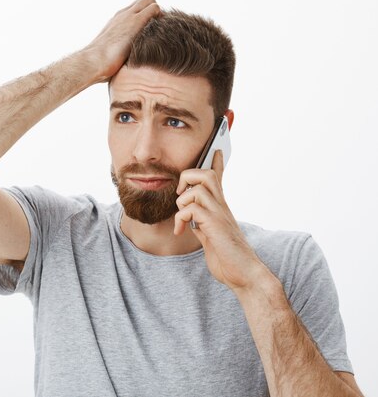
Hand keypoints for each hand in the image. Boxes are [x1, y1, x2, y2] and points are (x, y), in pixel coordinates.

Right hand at [81, 0, 160, 82]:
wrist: (93, 62)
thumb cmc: (100, 66)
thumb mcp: (111, 54)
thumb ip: (121, 52)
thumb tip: (125, 66)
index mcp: (116, 22)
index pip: (135, 8)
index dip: (145, 16)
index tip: (150, 31)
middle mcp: (122, 15)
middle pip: (144, 0)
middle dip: (154, 11)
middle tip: (158, 30)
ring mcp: (129, 16)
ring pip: (150, 0)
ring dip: (157, 14)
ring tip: (159, 33)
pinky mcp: (136, 21)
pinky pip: (155, 8)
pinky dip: (161, 17)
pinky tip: (161, 35)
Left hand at [174, 150, 268, 291]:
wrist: (245, 275)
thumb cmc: (229, 259)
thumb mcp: (211, 237)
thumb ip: (202, 225)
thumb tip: (191, 219)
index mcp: (221, 208)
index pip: (219, 178)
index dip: (216, 162)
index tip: (216, 149)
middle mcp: (222, 207)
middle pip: (206, 173)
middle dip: (187, 178)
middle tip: (180, 196)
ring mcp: (220, 215)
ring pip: (198, 187)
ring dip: (182, 201)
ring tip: (181, 220)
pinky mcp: (215, 226)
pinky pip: (192, 209)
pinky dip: (180, 218)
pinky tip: (180, 232)